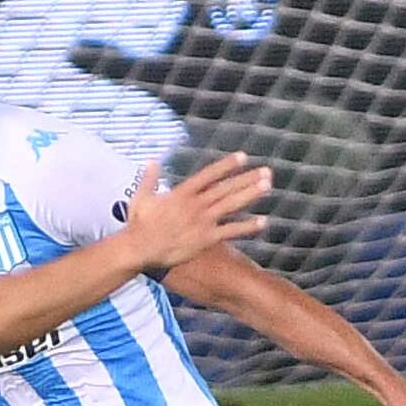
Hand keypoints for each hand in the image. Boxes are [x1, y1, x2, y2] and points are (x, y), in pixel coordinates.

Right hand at [120, 153, 272, 272]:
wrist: (139, 249)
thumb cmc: (138, 224)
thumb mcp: (141, 197)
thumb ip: (150, 179)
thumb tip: (152, 162)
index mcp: (181, 193)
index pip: (208, 175)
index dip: (227, 165)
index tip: (243, 157)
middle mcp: (195, 204)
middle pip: (226, 188)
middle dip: (247, 178)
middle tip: (266, 171)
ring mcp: (202, 221)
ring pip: (231, 205)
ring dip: (250, 194)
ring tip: (268, 186)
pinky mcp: (205, 239)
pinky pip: (230, 231)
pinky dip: (247, 227)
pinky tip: (263, 222)